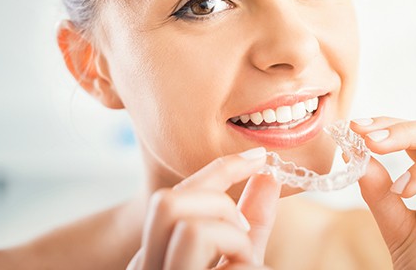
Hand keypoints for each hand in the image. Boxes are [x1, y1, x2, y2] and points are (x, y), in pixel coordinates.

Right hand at [126, 147, 280, 269]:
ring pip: (188, 225)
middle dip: (218, 202)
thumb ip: (253, 220)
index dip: (221, 168)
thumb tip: (269, 175)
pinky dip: (244, 260)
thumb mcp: (244, 256)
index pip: (175, 195)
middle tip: (243, 229)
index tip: (258, 157)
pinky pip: (211, 250)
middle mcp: (147, 265)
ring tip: (245, 262)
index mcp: (159, 251)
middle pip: (166, 200)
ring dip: (232, 237)